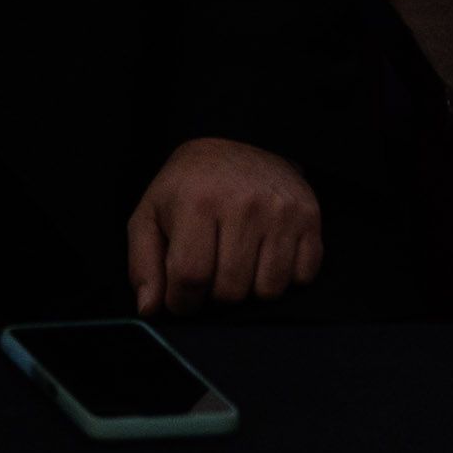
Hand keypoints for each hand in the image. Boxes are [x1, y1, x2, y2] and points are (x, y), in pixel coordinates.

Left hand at [126, 136, 320, 315]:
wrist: (238, 142)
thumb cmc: (189, 187)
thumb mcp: (150, 215)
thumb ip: (143, 264)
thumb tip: (148, 310)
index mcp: (197, 202)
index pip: (191, 277)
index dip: (182, 301)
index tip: (181, 298)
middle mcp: (244, 205)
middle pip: (231, 291)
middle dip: (215, 294)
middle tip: (210, 271)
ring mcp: (281, 212)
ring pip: (268, 291)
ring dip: (249, 289)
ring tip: (236, 262)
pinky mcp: (310, 218)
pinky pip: (302, 277)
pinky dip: (283, 277)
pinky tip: (265, 254)